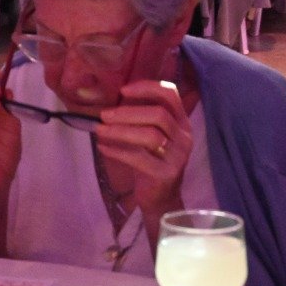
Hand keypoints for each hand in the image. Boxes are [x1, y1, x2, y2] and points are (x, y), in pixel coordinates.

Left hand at [95, 79, 191, 219]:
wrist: (160, 198)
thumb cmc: (151, 161)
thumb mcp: (151, 136)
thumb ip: (141, 117)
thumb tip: (114, 100)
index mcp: (182, 122)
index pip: (171, 95)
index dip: (147, 88)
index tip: (123, 91)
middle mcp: (184, 136)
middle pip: (159, 114)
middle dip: (127, 112)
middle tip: (104, 115)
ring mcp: (178, 156)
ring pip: (150, 135)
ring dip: (120, 130)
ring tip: (100, 130)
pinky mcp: (166, 174)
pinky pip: (139, 158)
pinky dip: (117, 151)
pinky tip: (102, 147)